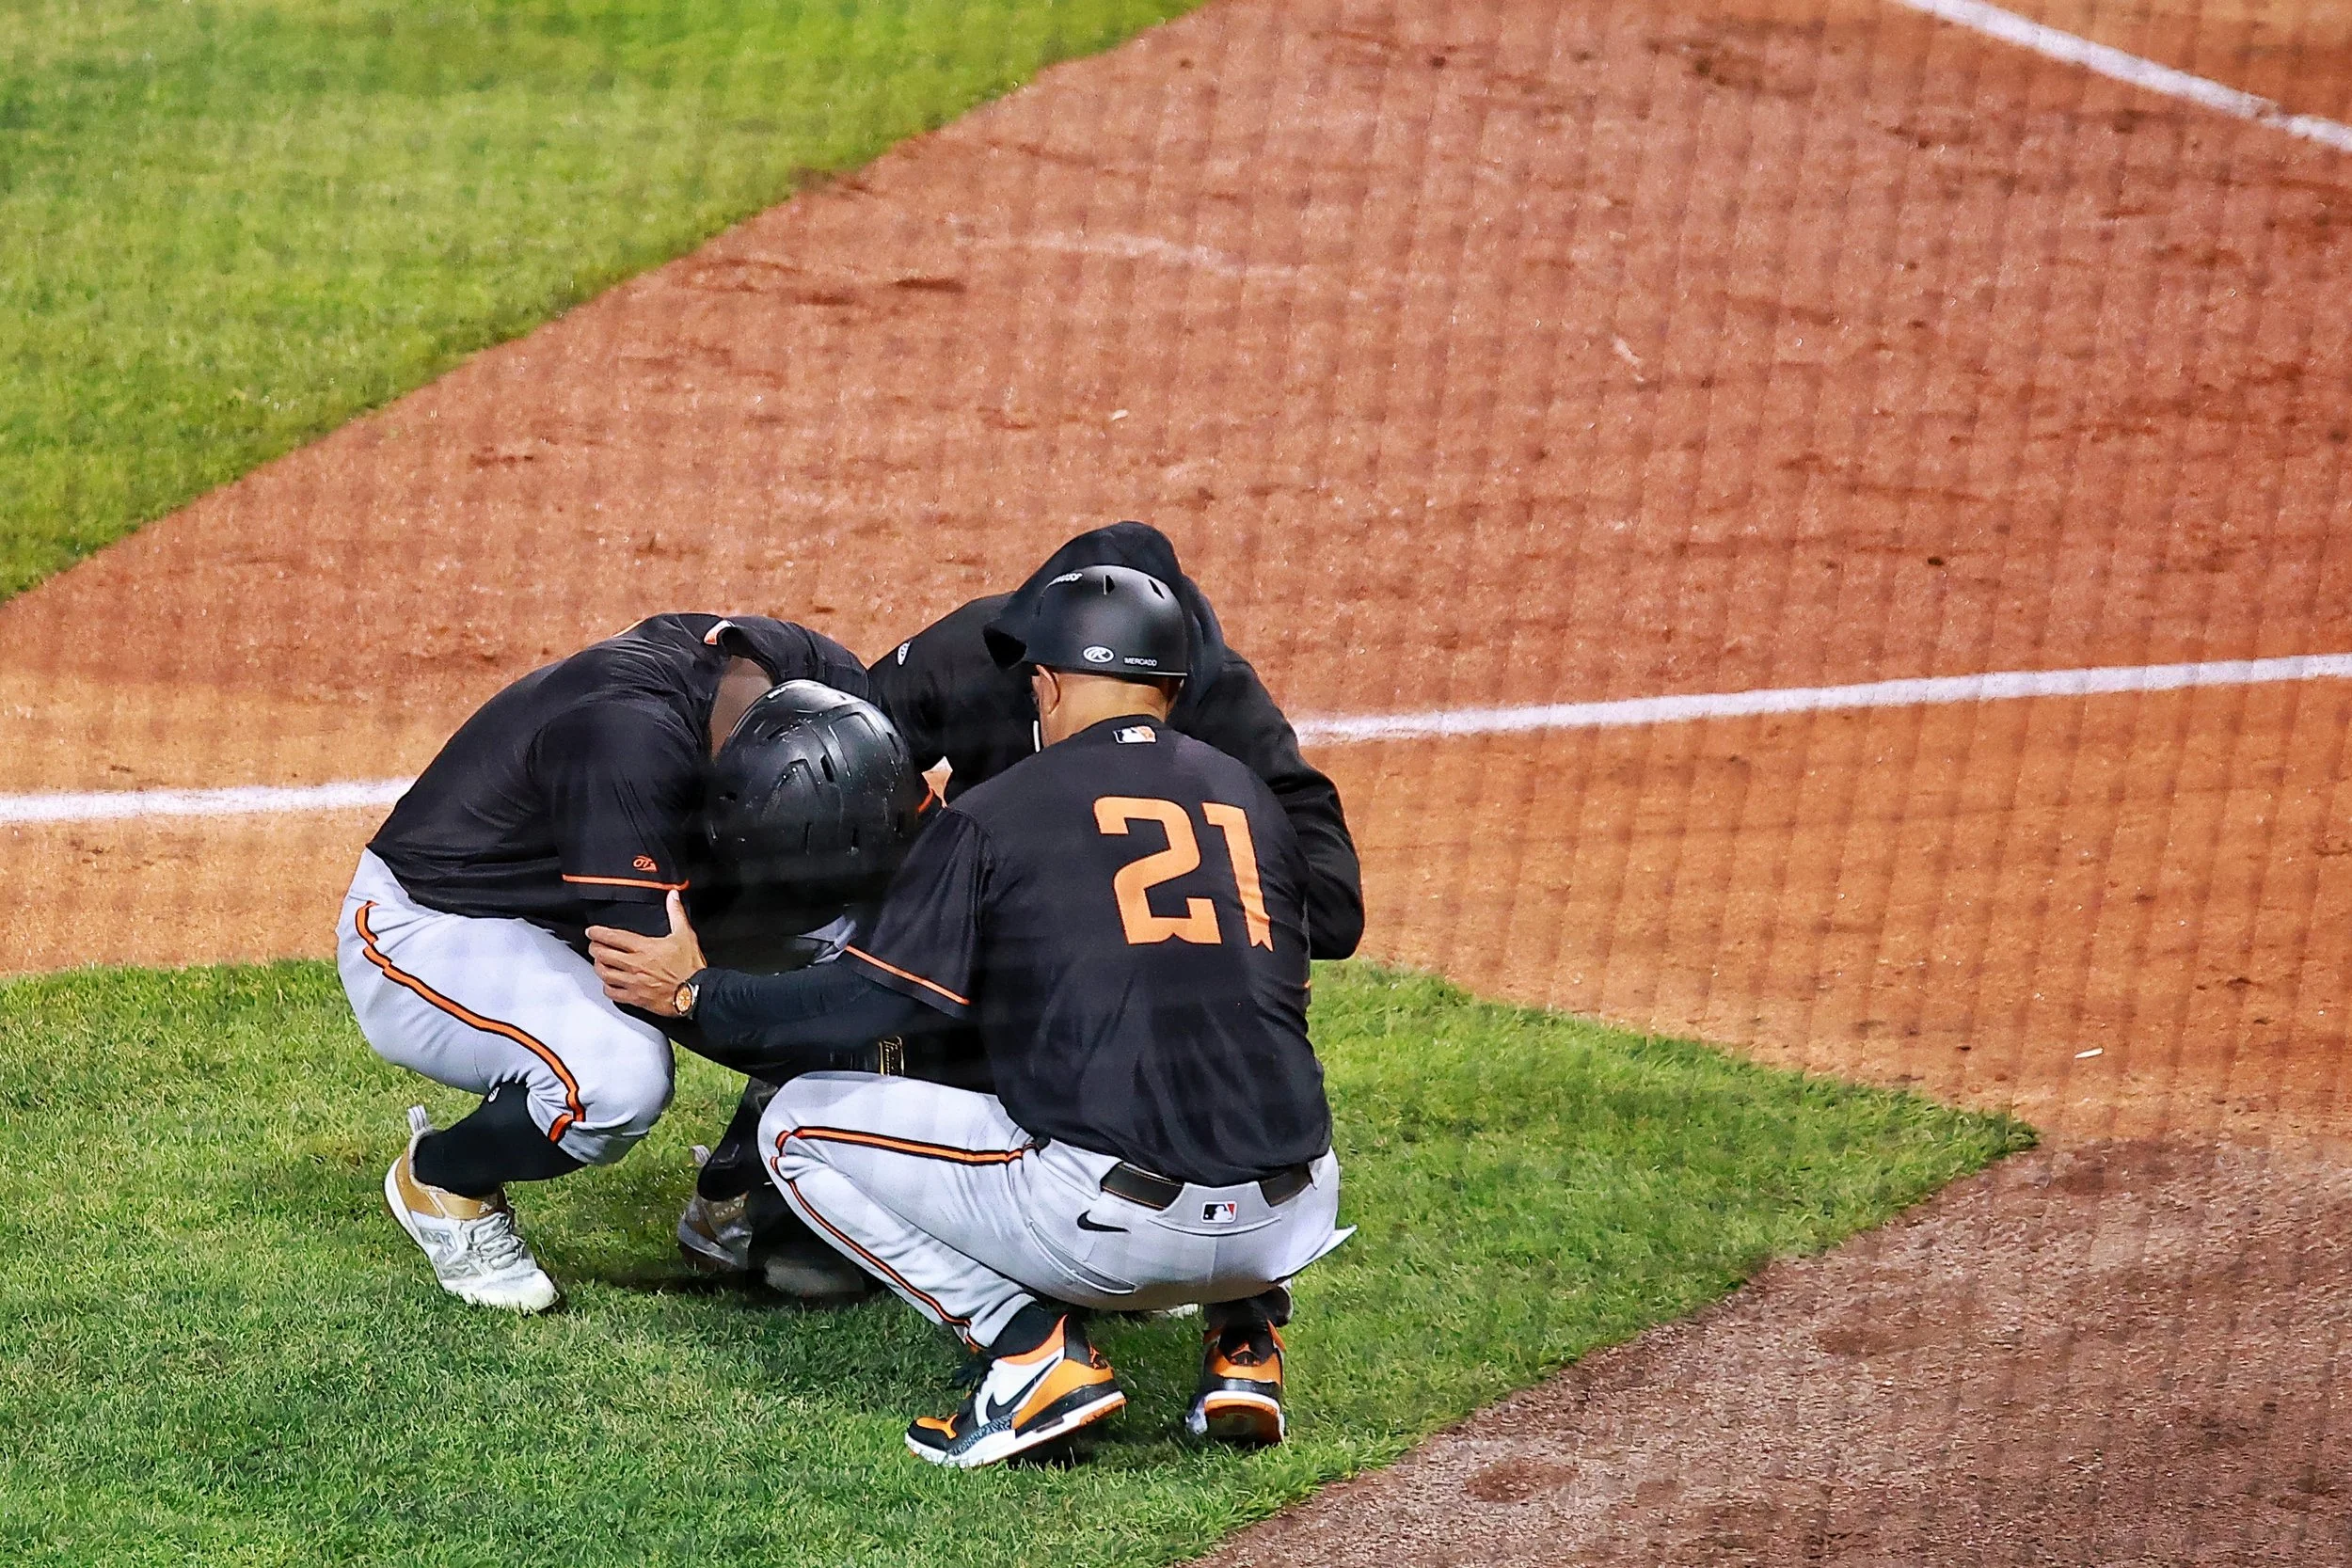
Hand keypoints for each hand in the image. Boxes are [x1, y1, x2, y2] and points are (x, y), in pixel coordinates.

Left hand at [587, 891, 706, 1015]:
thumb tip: (673, 896)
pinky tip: (609, 984)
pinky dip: (607, 987)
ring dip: (598, 966)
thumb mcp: (685, 935)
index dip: (597, 933)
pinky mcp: (635, 998)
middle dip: (594, 948)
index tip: (591, 931)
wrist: (695, 993)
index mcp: (644, 948)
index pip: (613, 937)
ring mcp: (633, 982)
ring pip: (604, 973)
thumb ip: (676, 913)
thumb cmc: (690, 967)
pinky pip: (612, 993)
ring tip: (599, 962)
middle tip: (593, 945)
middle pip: (602, 954)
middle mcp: (634, 965)